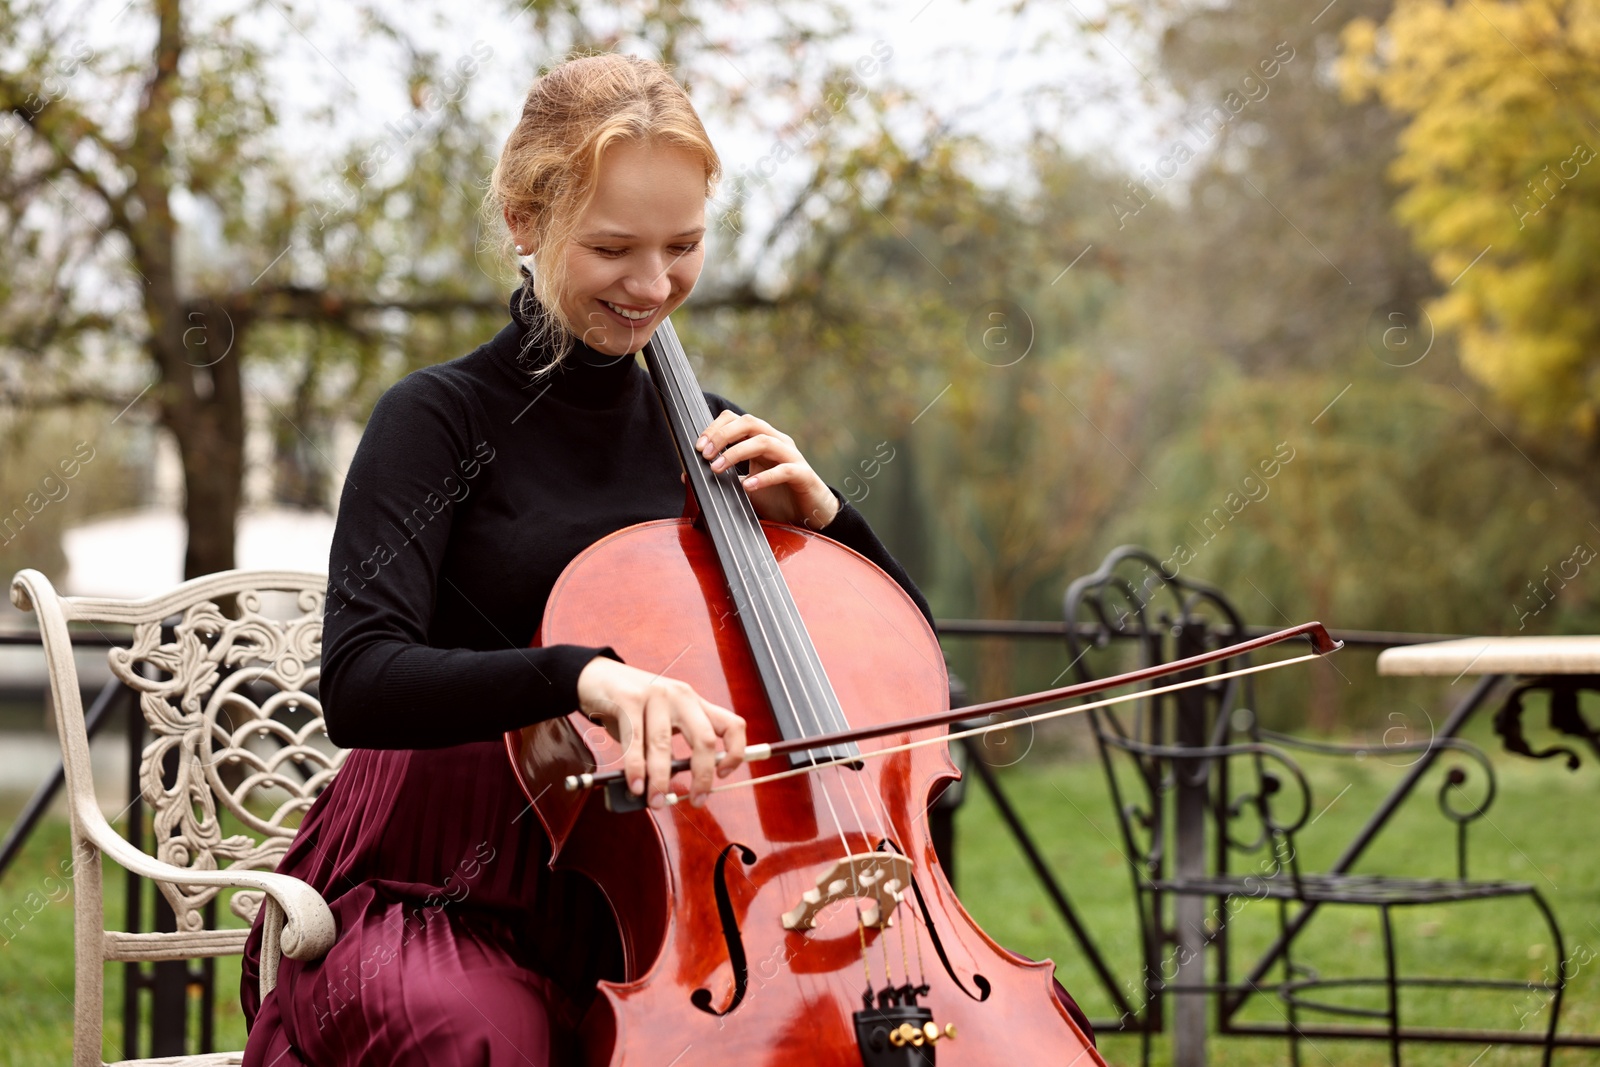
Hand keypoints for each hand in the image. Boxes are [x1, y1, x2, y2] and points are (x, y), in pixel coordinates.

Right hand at [575, 656, 745, 807]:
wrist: (596, 676)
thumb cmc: (631, 705)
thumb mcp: (661, 720)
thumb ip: (671, 747)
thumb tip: (672, 784)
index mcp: (695, 703)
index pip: (732, 725)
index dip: (736, 752)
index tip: (723, 775)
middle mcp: (681, 696)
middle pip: (704, 739)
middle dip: (702, 776)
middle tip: (696, 800)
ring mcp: (655, 695)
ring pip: (664, 745)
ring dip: (660, 779)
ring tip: (656, 800)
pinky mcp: (628, 699)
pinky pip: (634, 740)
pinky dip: (636, 767)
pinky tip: (635, 784)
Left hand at [694, 411, 840, 529]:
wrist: (810, 515)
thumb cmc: (777, 498)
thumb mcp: (742, 487)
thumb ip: (720, 479)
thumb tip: (686, 476)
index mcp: (762, 440)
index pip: (737, 420)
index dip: (716, 428)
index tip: (698, 446)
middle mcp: (777, 442)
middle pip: (749, 423)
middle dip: (723, 435)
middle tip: (705, 454)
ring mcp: (792, 457)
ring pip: (764, 441)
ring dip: (737, 453)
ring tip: (719, 468)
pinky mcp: (803, 475)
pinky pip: (784, 470)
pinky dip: (765, 477)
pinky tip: (748, 486)